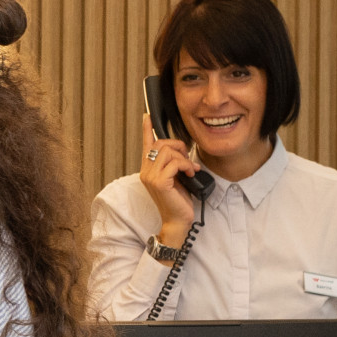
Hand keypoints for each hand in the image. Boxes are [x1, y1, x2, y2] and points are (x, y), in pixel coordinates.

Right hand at [138, 114, 201, 244]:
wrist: (177, 220)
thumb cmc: (178, 201)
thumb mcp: (176, 178)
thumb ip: (174, 164)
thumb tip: (181, 152)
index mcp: (148, 169)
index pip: (145, 145)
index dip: (146, 130)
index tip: (146, 117)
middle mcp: (145, 171)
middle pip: (160, 144)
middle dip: (178, 146)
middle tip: (188, 160)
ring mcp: (150, 176)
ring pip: (167, 152)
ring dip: (184, 158)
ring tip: (190, 169)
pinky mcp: (159, 182)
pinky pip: (174, 163)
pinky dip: (186, 166)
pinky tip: (191, 174)